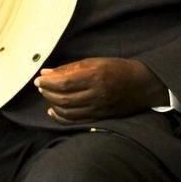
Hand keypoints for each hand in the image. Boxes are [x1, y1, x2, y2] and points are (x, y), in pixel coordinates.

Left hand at [34, 57, 167, 122]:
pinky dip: (61, 117)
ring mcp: (98, 107)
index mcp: (95, 75)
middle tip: (40, 86)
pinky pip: (76, 120)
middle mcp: (96, 93)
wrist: (141, 85)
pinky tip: (53, 111)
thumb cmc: (117, 68)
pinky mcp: (100, 117)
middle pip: (64, 98)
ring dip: (52, 103)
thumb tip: (47, 73)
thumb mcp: (95, 61)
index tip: (39, 79)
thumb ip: (70, 68)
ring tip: (46, 95)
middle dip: (47, 92)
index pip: (64, 82)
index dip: (48, 82)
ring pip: (68, 111)